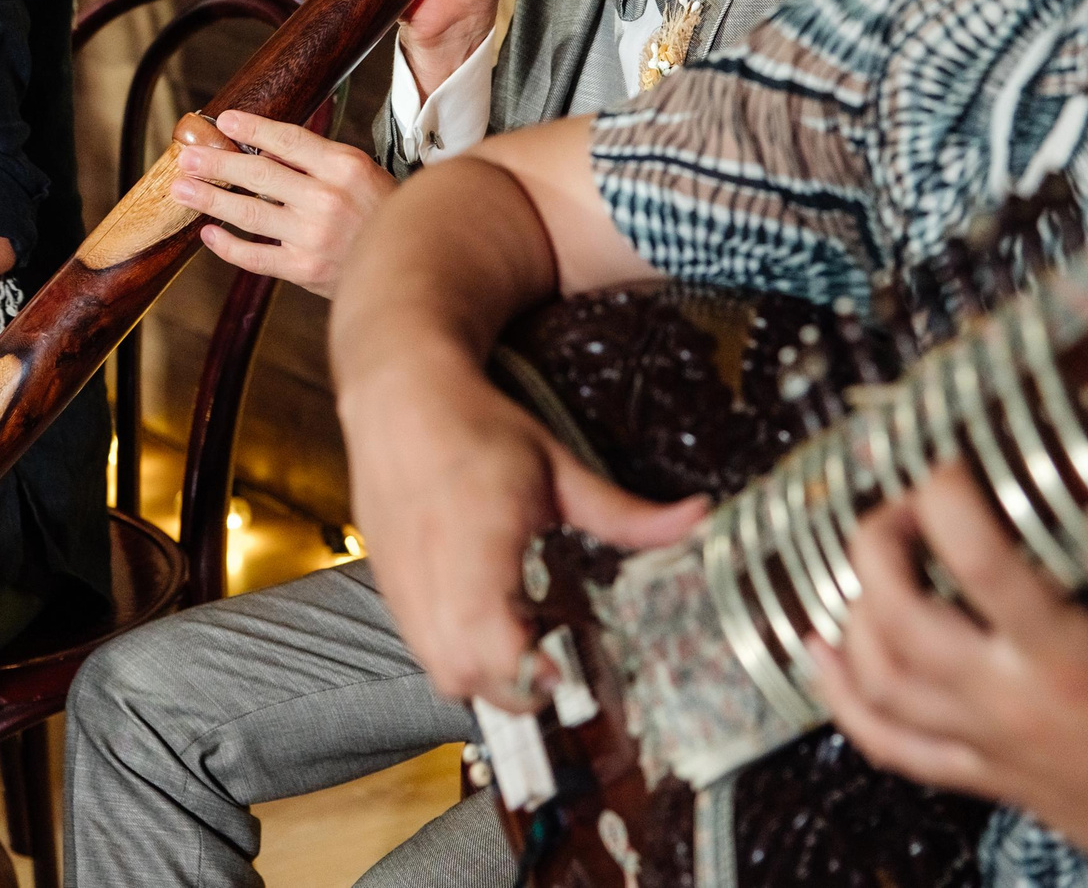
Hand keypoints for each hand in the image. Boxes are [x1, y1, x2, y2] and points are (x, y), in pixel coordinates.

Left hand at [168, 109, 394, 296]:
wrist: (405, 263)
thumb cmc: (379, 212)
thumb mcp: (361, 173)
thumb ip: (316, 161)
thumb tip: (260, 146)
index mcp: (344, 166)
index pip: (287, 140)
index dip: (251, 128)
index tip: (223, 120)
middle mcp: (326, 199)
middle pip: (259, 173)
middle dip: (217, 162)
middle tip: (188, 156)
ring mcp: (313, 236)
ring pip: (248, 211)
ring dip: (209, 198)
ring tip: (182, 189)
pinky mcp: (303, 269)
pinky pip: (254, 256)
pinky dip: (227, 245)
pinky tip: (208, 233)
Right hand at [343, 351, 705, 708]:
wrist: (401, 399)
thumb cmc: (475, 428)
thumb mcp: (560, 469)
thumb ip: (625, 514)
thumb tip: (697, 518)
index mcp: (480, 541)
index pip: (489, 639)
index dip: (528, 671)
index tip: (566, 672)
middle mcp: (434, 571)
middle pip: (463, 674)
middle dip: (516, 688)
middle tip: (556, 664)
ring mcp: (404, 584)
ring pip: (440, 670)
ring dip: (486, 675)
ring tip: (523, 642)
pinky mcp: (390, 587)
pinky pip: (422, 648)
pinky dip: (459, 651)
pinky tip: (488, 622)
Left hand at [809, 464, 1087, 887]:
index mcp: (1073, 659)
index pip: (983, 567)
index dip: (947, 502)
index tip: (944, 461)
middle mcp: (1013, 703)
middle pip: (898, 620)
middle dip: (876, 546)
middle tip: (898, 505)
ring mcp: (989, 747)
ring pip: (878, 680)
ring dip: (853, 612)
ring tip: (870, 562)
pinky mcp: (982, 778)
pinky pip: (887, 744)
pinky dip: (840, 696)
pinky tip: (818, 651)